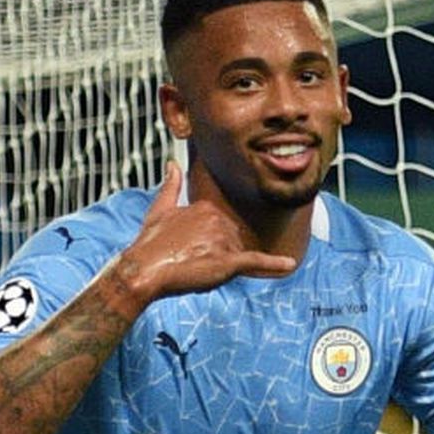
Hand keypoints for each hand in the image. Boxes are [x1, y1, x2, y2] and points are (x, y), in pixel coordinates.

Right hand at [116, 160, 297, 302]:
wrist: (144, 268)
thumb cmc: (150, 243)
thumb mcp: (159, 209)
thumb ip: (170, 186)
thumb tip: (172, 164)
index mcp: (205, 206)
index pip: (221, 227)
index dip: (209, 244)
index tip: (190, 252)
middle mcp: (217, 219)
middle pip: (232, 241)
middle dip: (217, 254)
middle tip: (191, 263)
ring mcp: (224, 240)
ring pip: (237, 254)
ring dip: (223, 265)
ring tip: (197, 269)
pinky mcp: (228, 261)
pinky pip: (256, 261)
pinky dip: (274, 264)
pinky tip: (289, 264)